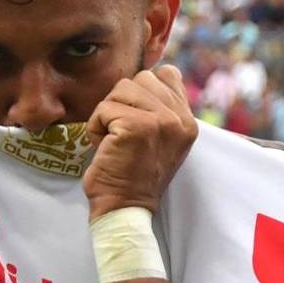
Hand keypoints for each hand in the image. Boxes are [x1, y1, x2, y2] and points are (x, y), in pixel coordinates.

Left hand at [83, 65, 197, 221]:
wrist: (124, 208)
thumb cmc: (133, 174)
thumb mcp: (161, 139)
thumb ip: (161, 108)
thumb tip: (143, 77)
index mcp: (188, 121)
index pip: (168, 74)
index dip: (143, 90)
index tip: (135, 117)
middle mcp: (179, 119)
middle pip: (140, 78)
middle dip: (123, 102)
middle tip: (122, 133)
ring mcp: (160, 121)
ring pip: (121, 88)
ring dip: (108, 113)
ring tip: (114, 140)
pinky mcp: (136, 127)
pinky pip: (104, 109)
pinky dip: (96, 128)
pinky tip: (105, 147)